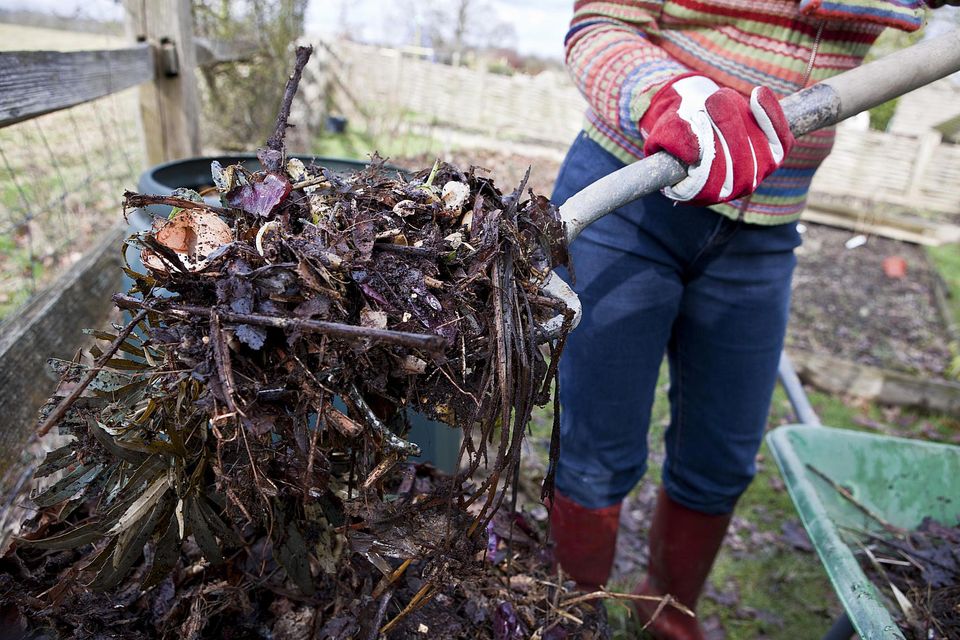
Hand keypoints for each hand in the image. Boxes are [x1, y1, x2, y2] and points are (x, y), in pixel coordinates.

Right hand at [640, 75, 794, 204]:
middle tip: (712, 100)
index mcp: (702, 193)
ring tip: (720, 98)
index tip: (698, 119)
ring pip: (759, 147)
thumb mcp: (665, 132)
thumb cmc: (678, 128)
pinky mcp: (777, 152)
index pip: (712, 181)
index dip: (708, 151)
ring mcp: (758, 172)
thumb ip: (673, 140)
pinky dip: (770, 114)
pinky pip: (780, 136)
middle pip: (740, 163)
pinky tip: (757, 94)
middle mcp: (734, 189)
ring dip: (740, 115)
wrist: (699, 114)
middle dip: (726, 126)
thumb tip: (693, 153)